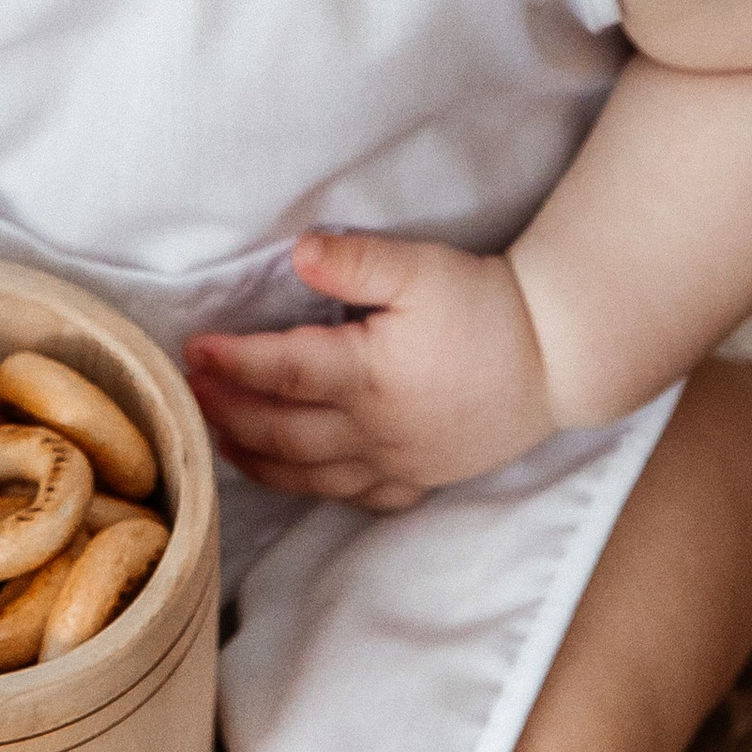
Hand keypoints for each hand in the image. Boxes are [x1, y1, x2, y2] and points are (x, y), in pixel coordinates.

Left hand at [184, 230, 561, 511]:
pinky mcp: (423, 477)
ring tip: (219, 438)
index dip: (232, 362)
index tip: (192, 349)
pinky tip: (295, 478)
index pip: (281, 372)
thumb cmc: (492, 307)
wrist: (561, 356)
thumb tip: (300, 253)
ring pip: (309, 474)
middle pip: (281, 432)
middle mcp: (376, 429)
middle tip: (189, 395)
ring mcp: (398, 462)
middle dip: (227, 413)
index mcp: (369, 375)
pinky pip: (355, 497)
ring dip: (256, 459)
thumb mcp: (423, 268)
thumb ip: (357, 261)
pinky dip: (313, 489)